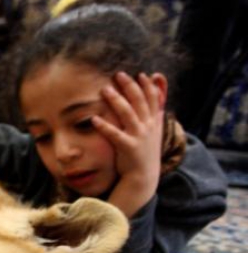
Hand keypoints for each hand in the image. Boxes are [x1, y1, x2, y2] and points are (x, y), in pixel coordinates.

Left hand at [92, 72, 165, 217]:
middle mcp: (149, 127)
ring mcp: (139, 137)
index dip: (146, 85)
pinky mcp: (128, 148)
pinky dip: (104, 126)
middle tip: (118, 75)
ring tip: (105, 90)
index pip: (153, 98)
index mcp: (154, 121)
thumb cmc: (144, 152)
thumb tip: (159, 97)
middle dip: (129, 86)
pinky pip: (115, 134)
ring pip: (128, 114)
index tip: (139, 74)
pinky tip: (94, 119)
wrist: (143, 177)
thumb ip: (154, 112)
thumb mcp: (154, 131)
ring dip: (116, 100)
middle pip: (139, 101)